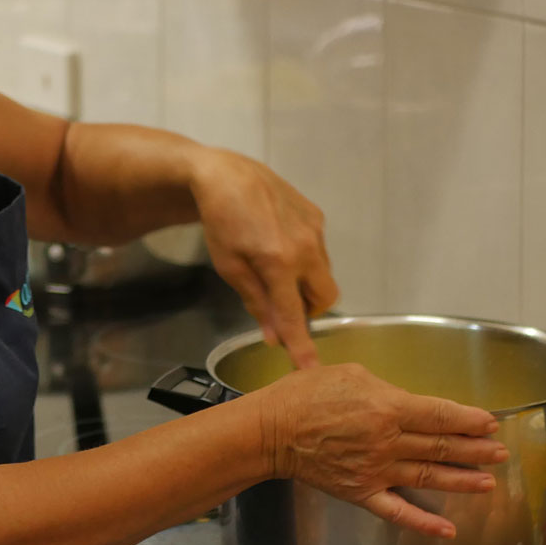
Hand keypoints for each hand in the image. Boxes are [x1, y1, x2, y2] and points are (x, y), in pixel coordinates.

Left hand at [189, 148, 337, 370]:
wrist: (227, 175)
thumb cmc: (220, 222)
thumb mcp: (229, 266)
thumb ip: (256, 302)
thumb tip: (274, 337)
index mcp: (278, 262)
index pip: (294, 315)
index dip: (302, 345)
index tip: (311, 369)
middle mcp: (305, 247)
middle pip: (325, 298)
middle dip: (309, 309)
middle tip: (282, 303)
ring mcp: (315, 229)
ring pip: (324, 274)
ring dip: (306, 283)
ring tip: (274, 266)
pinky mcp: (317, 215)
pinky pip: (319, 250)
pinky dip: (306, 258)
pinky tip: (280, 242)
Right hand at [262, 364, 506, 537]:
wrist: (272, 431)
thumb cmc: (305, 395)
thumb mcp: (350, 374)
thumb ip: (385, 389)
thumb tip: (407, 403)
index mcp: (387, 408)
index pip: (440, 416)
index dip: (469, 420)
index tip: (490, 423)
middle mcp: (388, 442)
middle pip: (441, 446)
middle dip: (476, 449)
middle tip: (501, 452)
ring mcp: (377, 471)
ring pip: (429, 476)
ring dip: (462, 480)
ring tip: (488, 483)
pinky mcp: (362, 492)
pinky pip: (398, 511)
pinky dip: (424, 522)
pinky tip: (447, 529)